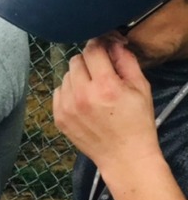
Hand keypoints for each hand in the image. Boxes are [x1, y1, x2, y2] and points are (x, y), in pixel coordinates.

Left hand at [54, 37, 161, 175]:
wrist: (124, 156)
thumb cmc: (137, 122)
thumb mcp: (141, 88)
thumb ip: (126, 61)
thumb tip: (113, 43)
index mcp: (105, 86)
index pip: (92, 50)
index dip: (99, 44)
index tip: (104, 47)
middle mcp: (82, 95)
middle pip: (76, 61)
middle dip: (89, 61)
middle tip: (101, 71)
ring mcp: (67, 107)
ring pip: (66, 76)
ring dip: (78, 76)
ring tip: (93, 89)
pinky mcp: (58, 117)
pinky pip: (58, 92)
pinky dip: (69, 91)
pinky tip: (83, 100)